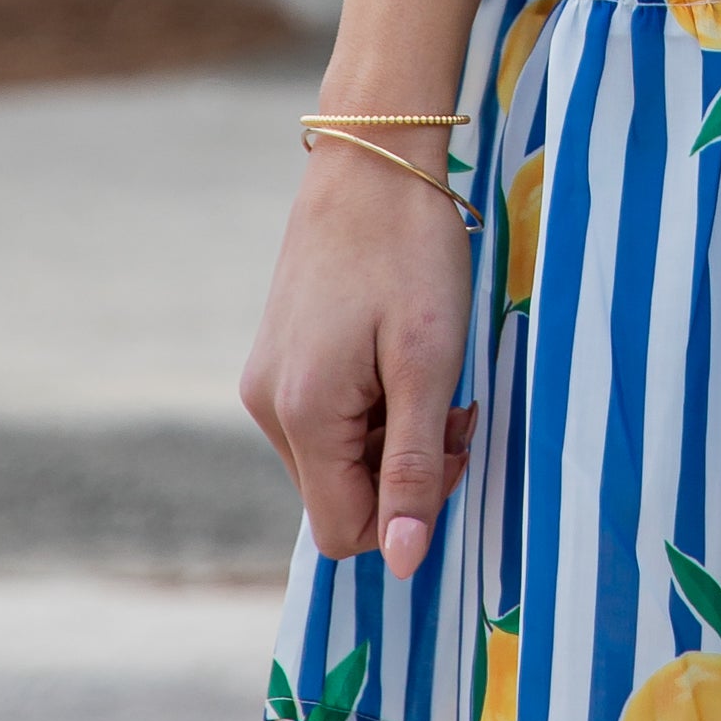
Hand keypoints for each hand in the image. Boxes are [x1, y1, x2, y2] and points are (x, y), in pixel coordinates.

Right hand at [240, 140, 475, 577]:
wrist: (369, 157)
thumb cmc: (409, 251)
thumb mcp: (428, 361)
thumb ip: (414, 466)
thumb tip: (406, 564)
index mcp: (303, 416)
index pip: (346, 533)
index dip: (409, 512)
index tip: (454, 442)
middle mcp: (269, 407)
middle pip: (340, 496)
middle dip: (403, 468)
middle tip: (453, 403)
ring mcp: (266, 379)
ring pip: (335, 457)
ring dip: (390, 434)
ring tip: (428, 368)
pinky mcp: (277, 356)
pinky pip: (325, 418)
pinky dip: (369, 405)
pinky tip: (397, 352)